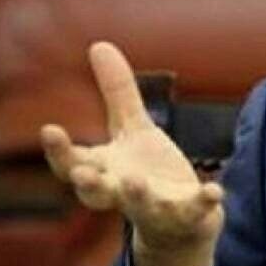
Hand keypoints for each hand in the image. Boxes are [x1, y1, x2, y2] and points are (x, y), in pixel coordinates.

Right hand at [40, 42, 223, 265]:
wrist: (180, 221)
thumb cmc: (145, 170)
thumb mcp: (132, 128)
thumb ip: (117, 92)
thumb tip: (98, 44)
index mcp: (106, 171)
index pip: (72, 165)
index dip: (60, 151)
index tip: (50, 129)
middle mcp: (123, 193)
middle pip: (98, 193)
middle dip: (90, 183)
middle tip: (84, 171)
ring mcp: (155, 208)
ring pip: (141, 206)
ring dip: (137, 194)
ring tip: (133, 180)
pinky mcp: (188, 215)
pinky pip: (196, 211)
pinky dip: (204, 201)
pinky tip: (214, 190)